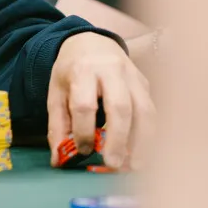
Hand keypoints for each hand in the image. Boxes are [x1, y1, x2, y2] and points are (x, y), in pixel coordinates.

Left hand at [48, 32, 154, 169]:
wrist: (90, 42)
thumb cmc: (71, 71)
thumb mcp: (56, 93)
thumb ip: (57, 126)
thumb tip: (59, 160)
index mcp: (82, 70)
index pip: (84, 104)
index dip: (83, 131)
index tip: (82, 150)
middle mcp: (111, 70)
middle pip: (120, 106)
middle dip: (118, 139)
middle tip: (113, 164)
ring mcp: (132, 76)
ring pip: (144, 110)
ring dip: (142, 141)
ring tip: (135, 166)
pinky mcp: (145, 83)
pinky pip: (152, 111)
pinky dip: (149, 135)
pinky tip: (143, 153)